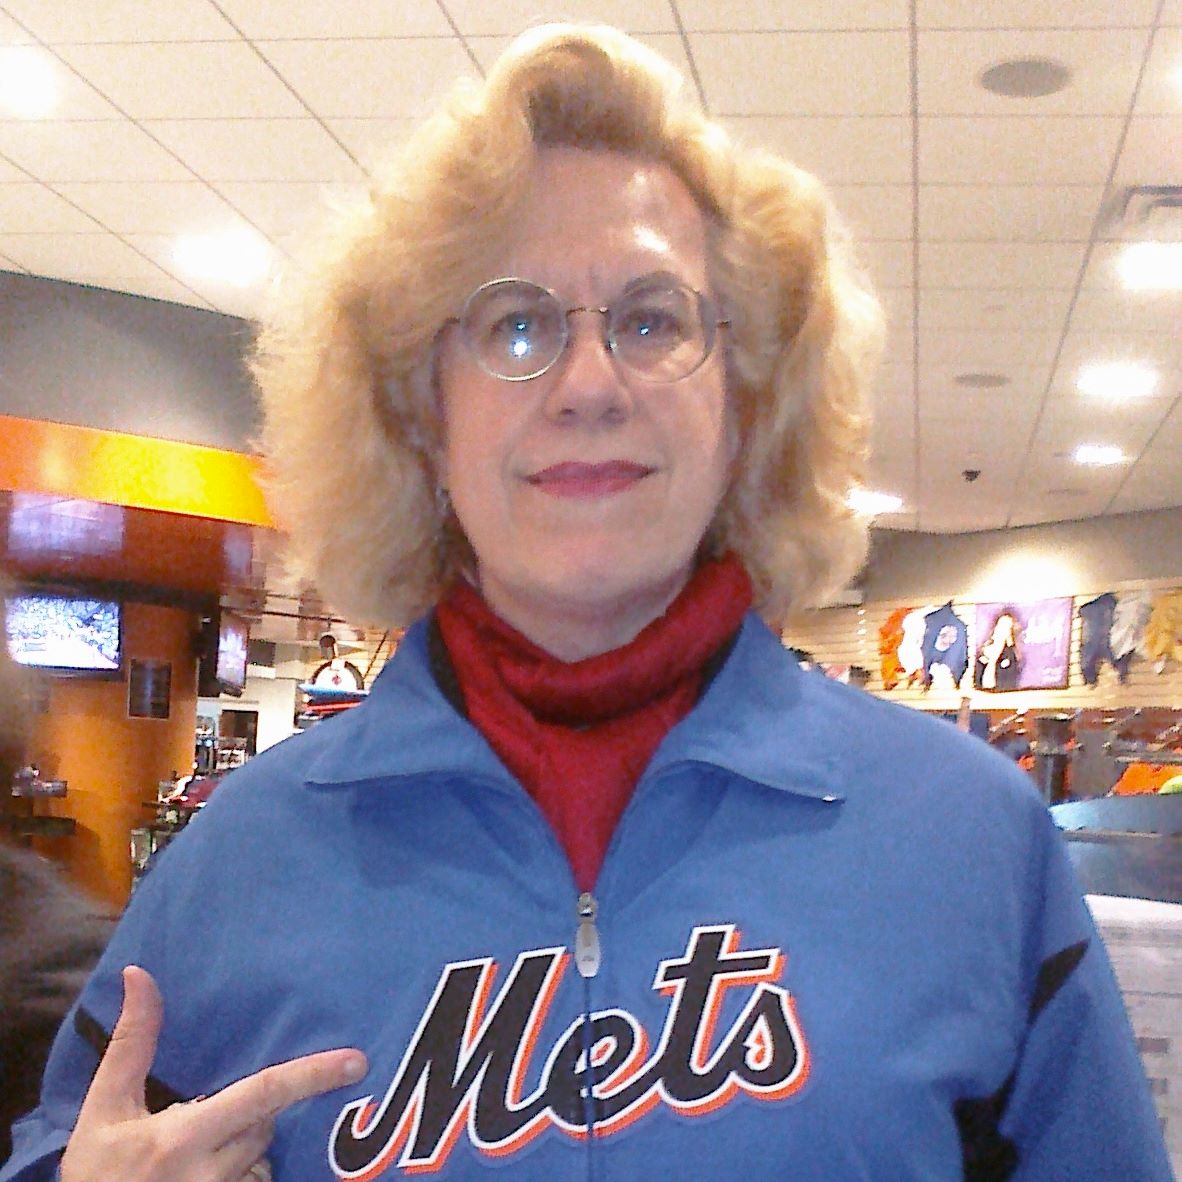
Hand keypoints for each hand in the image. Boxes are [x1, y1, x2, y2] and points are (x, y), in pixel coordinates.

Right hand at [61, 965, 366, 1181]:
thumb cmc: (95, 1172)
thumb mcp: (106, 1106)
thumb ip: (132, 1041)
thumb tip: (139, 972)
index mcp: (182, 1137)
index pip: (262, 1095)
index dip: (312, 1074)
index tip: (356, 1061)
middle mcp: (209, 1174)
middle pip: (265, 1123)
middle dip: (253, 1110)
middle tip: (215, 1114)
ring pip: (260, 1157)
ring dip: (243, 1143)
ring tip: (199, 1151)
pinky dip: (240, 1171)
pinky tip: (208, 1169)